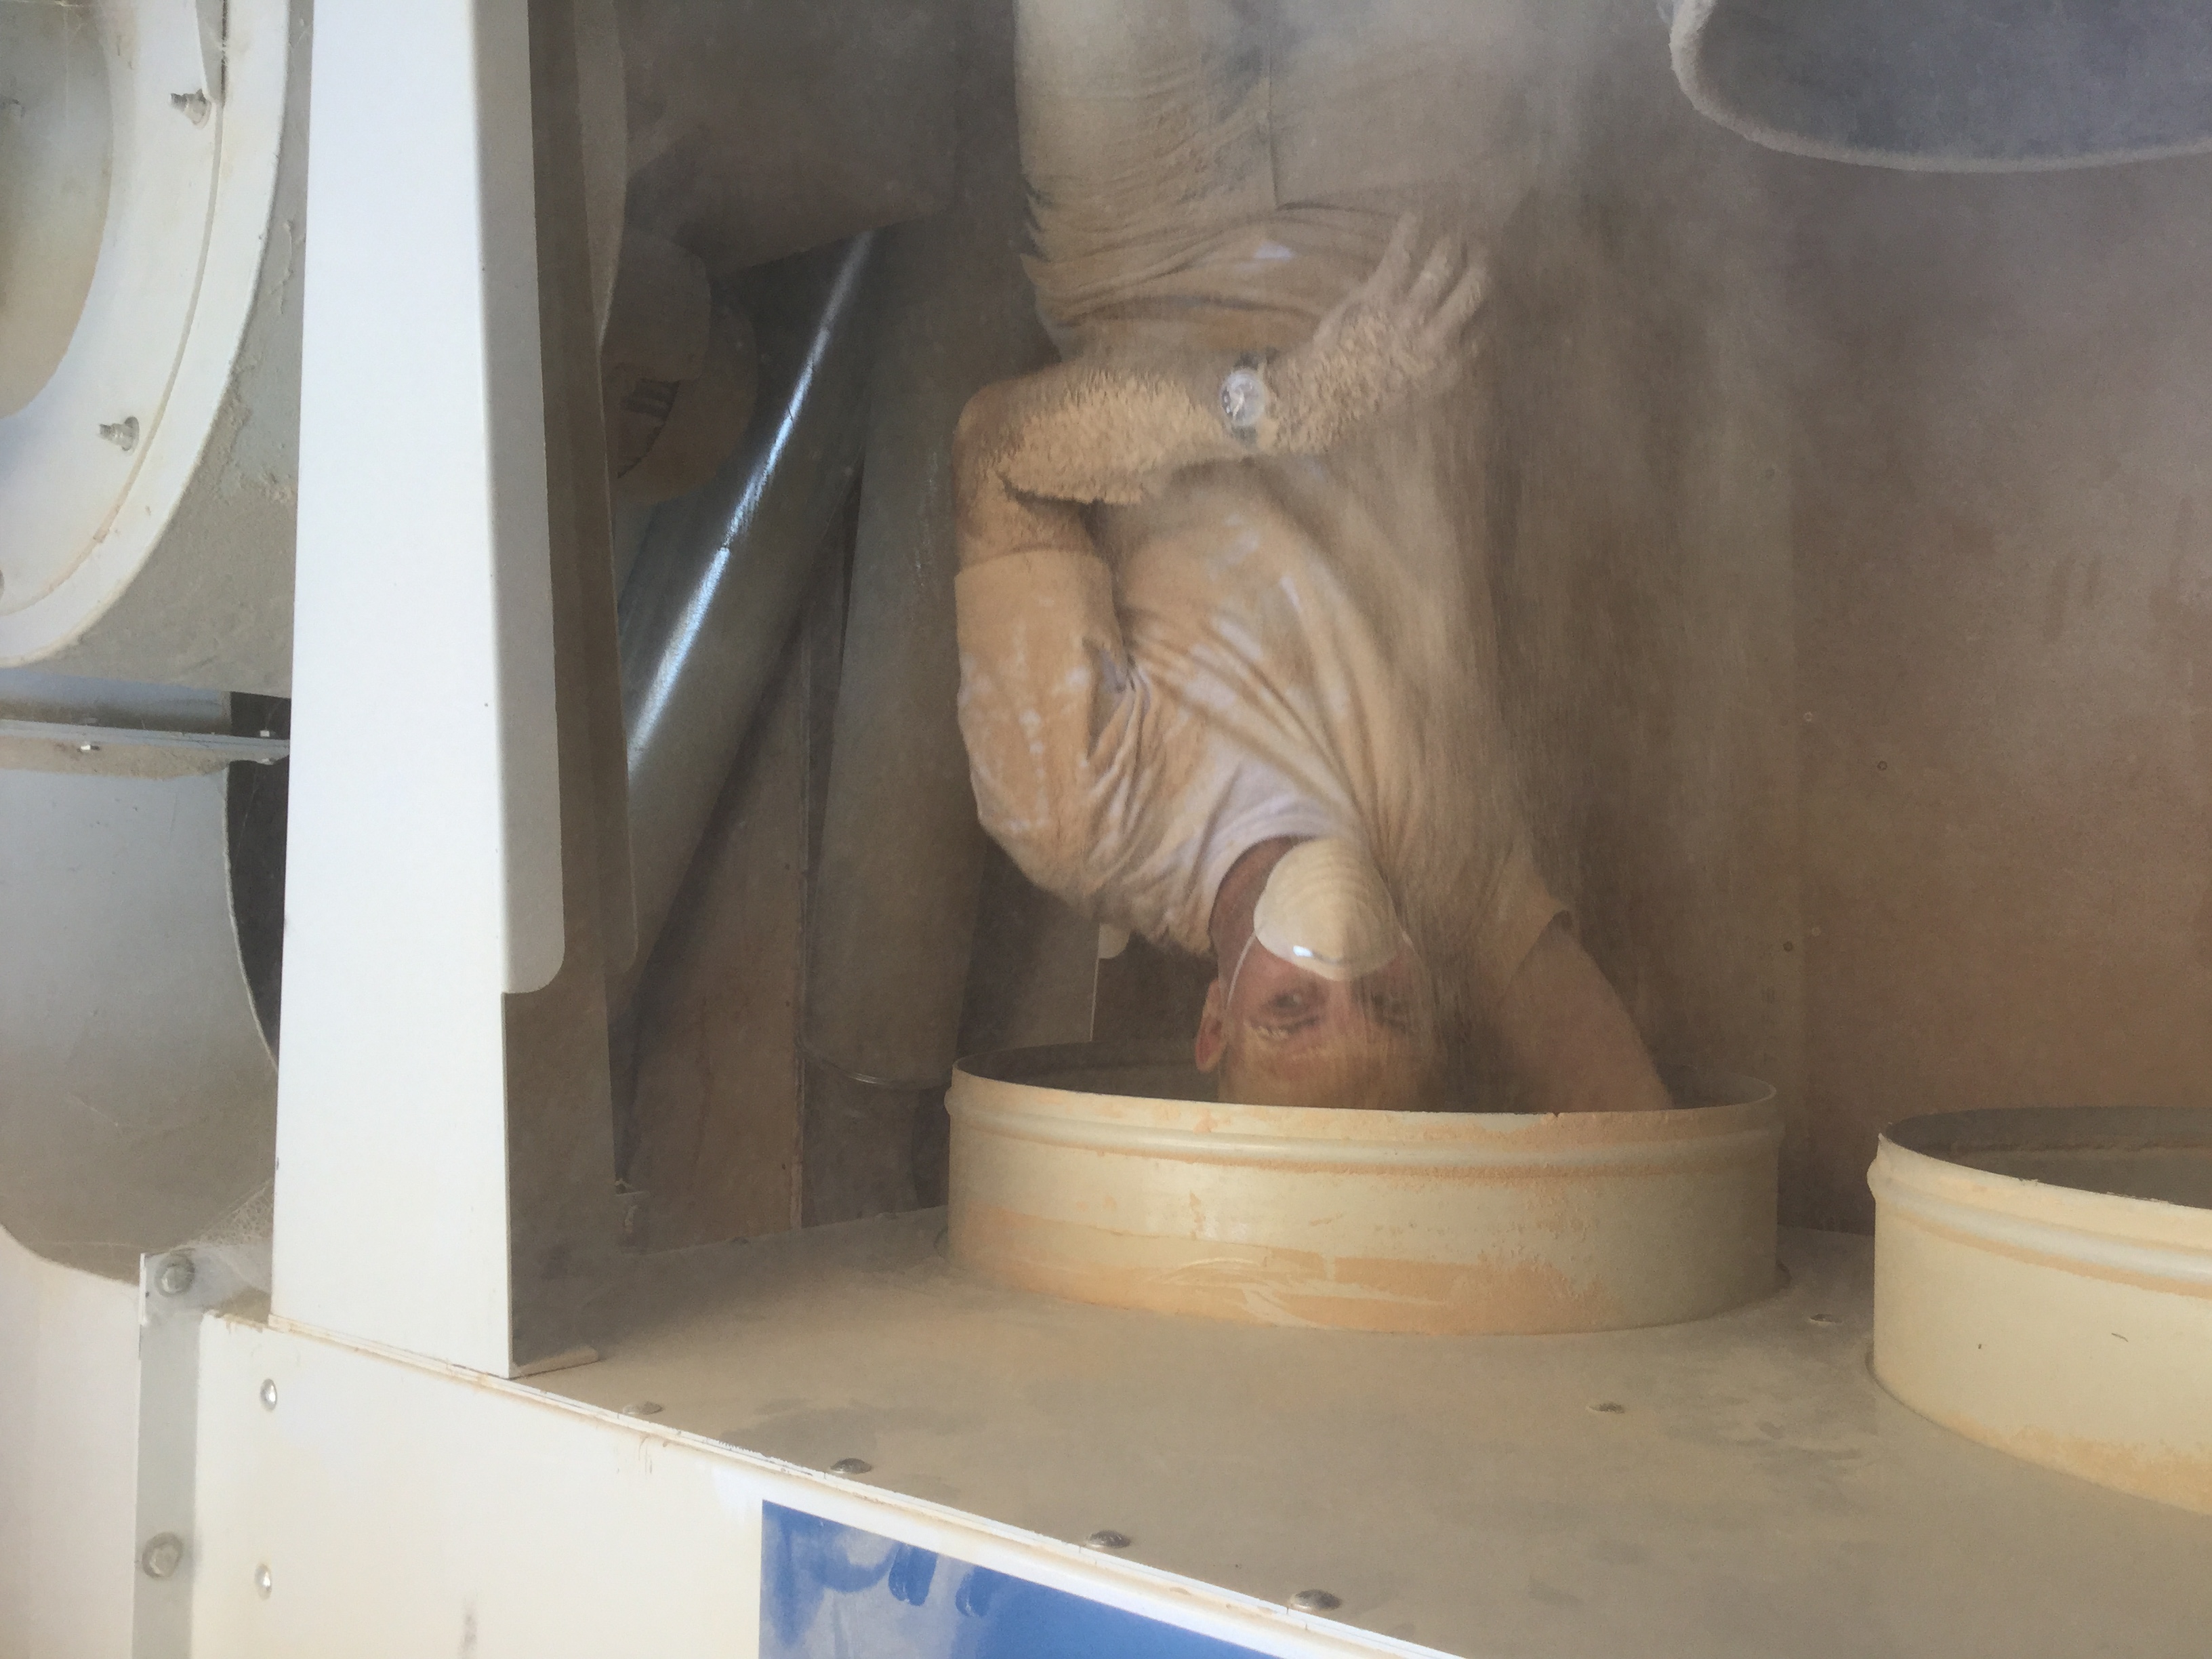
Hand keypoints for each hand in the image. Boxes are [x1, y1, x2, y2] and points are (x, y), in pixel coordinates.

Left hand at [1267, 215, 1486, 454]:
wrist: (1325, 400)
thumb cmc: (1367, 402)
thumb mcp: (1417, 397)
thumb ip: (1441, 367)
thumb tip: (1458, 341)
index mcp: (1450, 365)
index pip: (1486, 323)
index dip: (1489, 301)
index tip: (1486, 289)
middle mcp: (1439, 336)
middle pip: (1476, 285)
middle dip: (1482, 260)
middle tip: (1480, 246)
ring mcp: (1412, 313)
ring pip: (1446, 263)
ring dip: (1454, 240)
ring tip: (1455, 229)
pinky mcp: (1382, 295)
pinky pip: (1403, 253)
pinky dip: (1411, 229)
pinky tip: (1416, 214)